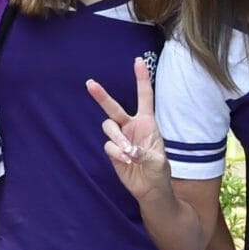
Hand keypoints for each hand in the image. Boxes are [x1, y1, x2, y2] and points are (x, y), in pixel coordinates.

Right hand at [88, 69, 170, 201]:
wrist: (150, 189)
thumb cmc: (158, 171)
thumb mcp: (158, 160)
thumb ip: (144, 152)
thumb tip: (129, 150)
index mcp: (147, 123)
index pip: (144, 96)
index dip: (141, 78)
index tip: (138, 60)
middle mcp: (131, 127)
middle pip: (113, 107)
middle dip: (101, 96)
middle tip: (90, 83)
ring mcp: (120, 138)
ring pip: (109, 128)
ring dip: (117, 138)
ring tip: (129, 154)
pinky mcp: (113, 151)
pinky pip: (108, 146)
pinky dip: (116, 152)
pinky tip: (127, 161)